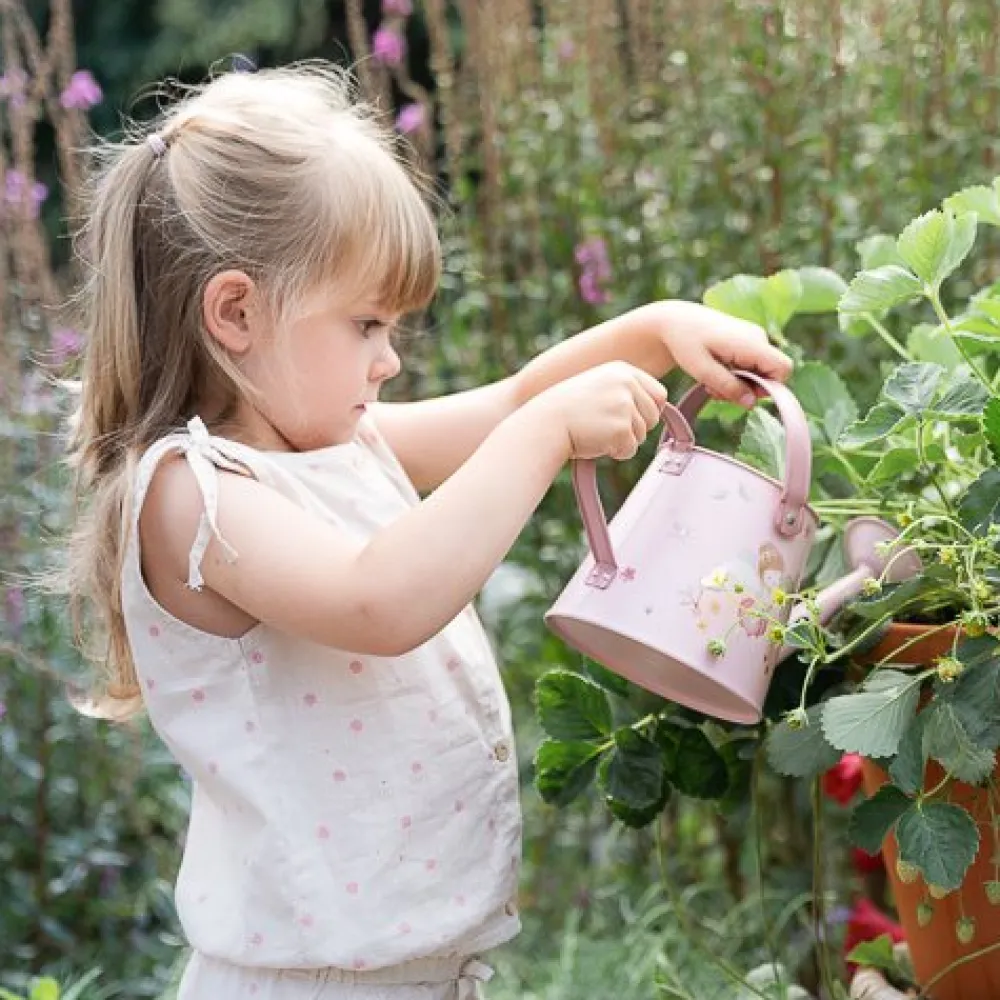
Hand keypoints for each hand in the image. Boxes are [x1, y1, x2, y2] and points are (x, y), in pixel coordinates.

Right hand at [540, 361, 667, 460]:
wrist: (544, 423)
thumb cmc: (567, 410)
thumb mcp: (598, 387)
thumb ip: (625, 392)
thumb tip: (658, 406)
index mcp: (622, 370)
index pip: (658, 394)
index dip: (646, 411)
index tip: (628, 418)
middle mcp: (627, 383)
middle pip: (653, 416)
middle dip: (635, 428)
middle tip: (607, 427)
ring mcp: (625, 404)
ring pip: (642, 435)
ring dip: (622, 441)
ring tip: (596, 432)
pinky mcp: (621, 427)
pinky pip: (630, 449)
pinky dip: (615, 452)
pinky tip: (595, 441)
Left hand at [655, 300, 793, 406]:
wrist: (676, 320)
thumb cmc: (685, 342)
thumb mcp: (703, 371)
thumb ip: (729, 387)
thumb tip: (751, 404)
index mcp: (751, 342)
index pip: (783, 368)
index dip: (770, 387)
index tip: (743, 394)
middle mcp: (758, 338)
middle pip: (770, 374)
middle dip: (747, 390)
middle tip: (718, 393)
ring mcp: (753, 338)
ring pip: (759, 372)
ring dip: (738, 384)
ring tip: (711, 384)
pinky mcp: (747, 341)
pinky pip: (751, 365)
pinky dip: (735, 375)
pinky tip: (715, 374)